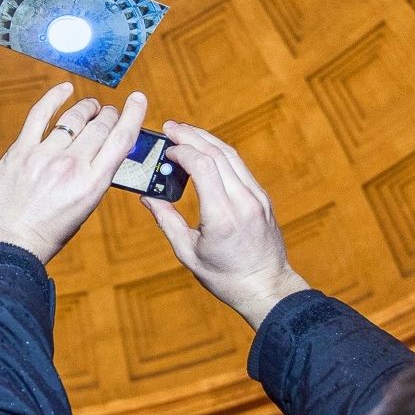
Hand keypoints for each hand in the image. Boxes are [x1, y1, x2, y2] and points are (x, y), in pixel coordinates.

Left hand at [0, 83, 146, 264]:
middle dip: (108, 114)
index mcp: (92, 184)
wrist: (7, 245)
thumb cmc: (45, 234)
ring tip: (90, 106)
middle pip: (99, 126)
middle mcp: (72, 166)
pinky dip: (54, 97)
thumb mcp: (83, 209)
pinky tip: (64, 89)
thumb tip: (101, 154)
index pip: (121, 139)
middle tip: (108, 112)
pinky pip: (40, 115)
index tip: (138, 99)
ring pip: (73, 118)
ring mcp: (44, 156)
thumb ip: (93, 179)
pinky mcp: (20, 151)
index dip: (133, 114)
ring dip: (86, 108)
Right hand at [141, 122, 308, 329]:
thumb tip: (148, 197)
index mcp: (221, 216)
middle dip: (191, 136)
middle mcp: (242, 201)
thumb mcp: (188, 253)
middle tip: (169, 126)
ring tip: (184, 132)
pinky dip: (219, 153)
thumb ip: (166, 221)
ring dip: (206, 139)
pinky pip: (239, 166)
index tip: (165, 150)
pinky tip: (204, 151)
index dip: (182, 151)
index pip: (203, 166)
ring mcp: (256, 197)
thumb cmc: (225, 277)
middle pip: (216, 153)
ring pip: (230, 155)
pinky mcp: (262, 198)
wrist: (266, 287)